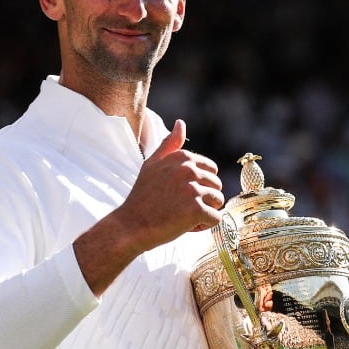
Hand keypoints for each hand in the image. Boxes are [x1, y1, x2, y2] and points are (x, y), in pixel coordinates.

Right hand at [73, 119, 223, 295]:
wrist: (130, 225)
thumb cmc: (142, 197)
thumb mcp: (152, 165)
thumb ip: (169, 145)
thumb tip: (181, 123)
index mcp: (181, 157)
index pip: (210, 169)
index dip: (198, 184)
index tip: (179, 192)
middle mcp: (188, 169)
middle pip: (216, 186)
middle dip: (203, 199)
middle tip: (178, 206)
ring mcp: (192, 189)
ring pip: (218, 202)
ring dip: (204, 212)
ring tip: (182, 216)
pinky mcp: (196, 209)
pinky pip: (215, 218)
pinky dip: (203, 226)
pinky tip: (184, 225)